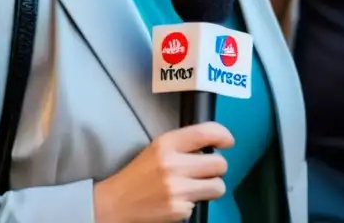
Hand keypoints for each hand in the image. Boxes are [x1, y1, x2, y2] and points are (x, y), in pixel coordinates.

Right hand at [94, 123, 232, 222]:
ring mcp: (177, 189)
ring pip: (218, 186)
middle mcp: (173, 164)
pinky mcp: (179, 210)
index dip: (223, 135)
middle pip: (219, 163)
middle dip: (216, 168)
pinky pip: (201, 204)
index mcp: (167, 143)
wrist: (116, 203)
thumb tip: (214, 145)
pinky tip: (178, 201)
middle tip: (205, 171)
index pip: (205, 133)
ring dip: (211, 187)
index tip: (228, 142)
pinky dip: (192, 204)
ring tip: (196, 187)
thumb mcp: (158, 149)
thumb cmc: (139, 174)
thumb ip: (184, 144)